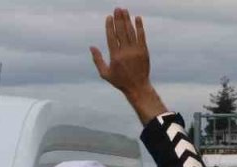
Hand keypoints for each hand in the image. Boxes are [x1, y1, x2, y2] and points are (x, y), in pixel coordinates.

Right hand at [91, 8, 166, 122]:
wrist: (138, 87)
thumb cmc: (119, 81)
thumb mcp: (105, 73)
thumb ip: (97, 60)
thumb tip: (91, 47)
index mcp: (115, 56)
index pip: (112, 37)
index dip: (110, 26)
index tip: (109, 17)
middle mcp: (125, 52)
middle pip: (121, 31)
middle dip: (119, 19)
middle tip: (117, 9)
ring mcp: (136, 51)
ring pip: (131, 32)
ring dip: (127, 20)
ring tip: (124, 10)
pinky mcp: (144, 51)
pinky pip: (141, 36)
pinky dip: (139, 26)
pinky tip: (137, 18)